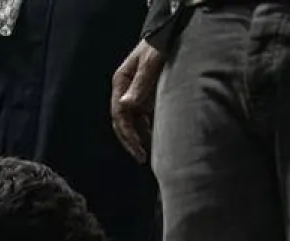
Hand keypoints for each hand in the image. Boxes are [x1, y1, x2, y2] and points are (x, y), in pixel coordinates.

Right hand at [110, 40, 165, 162]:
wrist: (170, 34)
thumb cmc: (160, 46)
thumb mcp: (151, 63)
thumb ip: (140, 84)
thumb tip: (127, 106)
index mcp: (121, 82)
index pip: (119, 114)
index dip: (128, 134)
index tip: (139, 149)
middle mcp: (125, 90)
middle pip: (124, 121)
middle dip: (132, 140)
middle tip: (142, 158)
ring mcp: (136, 93)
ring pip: (134, 121)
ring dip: (141, 137)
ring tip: (151, 153)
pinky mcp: (147, 96)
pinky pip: (145, 117)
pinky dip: (149, 129)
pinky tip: (157, 139)